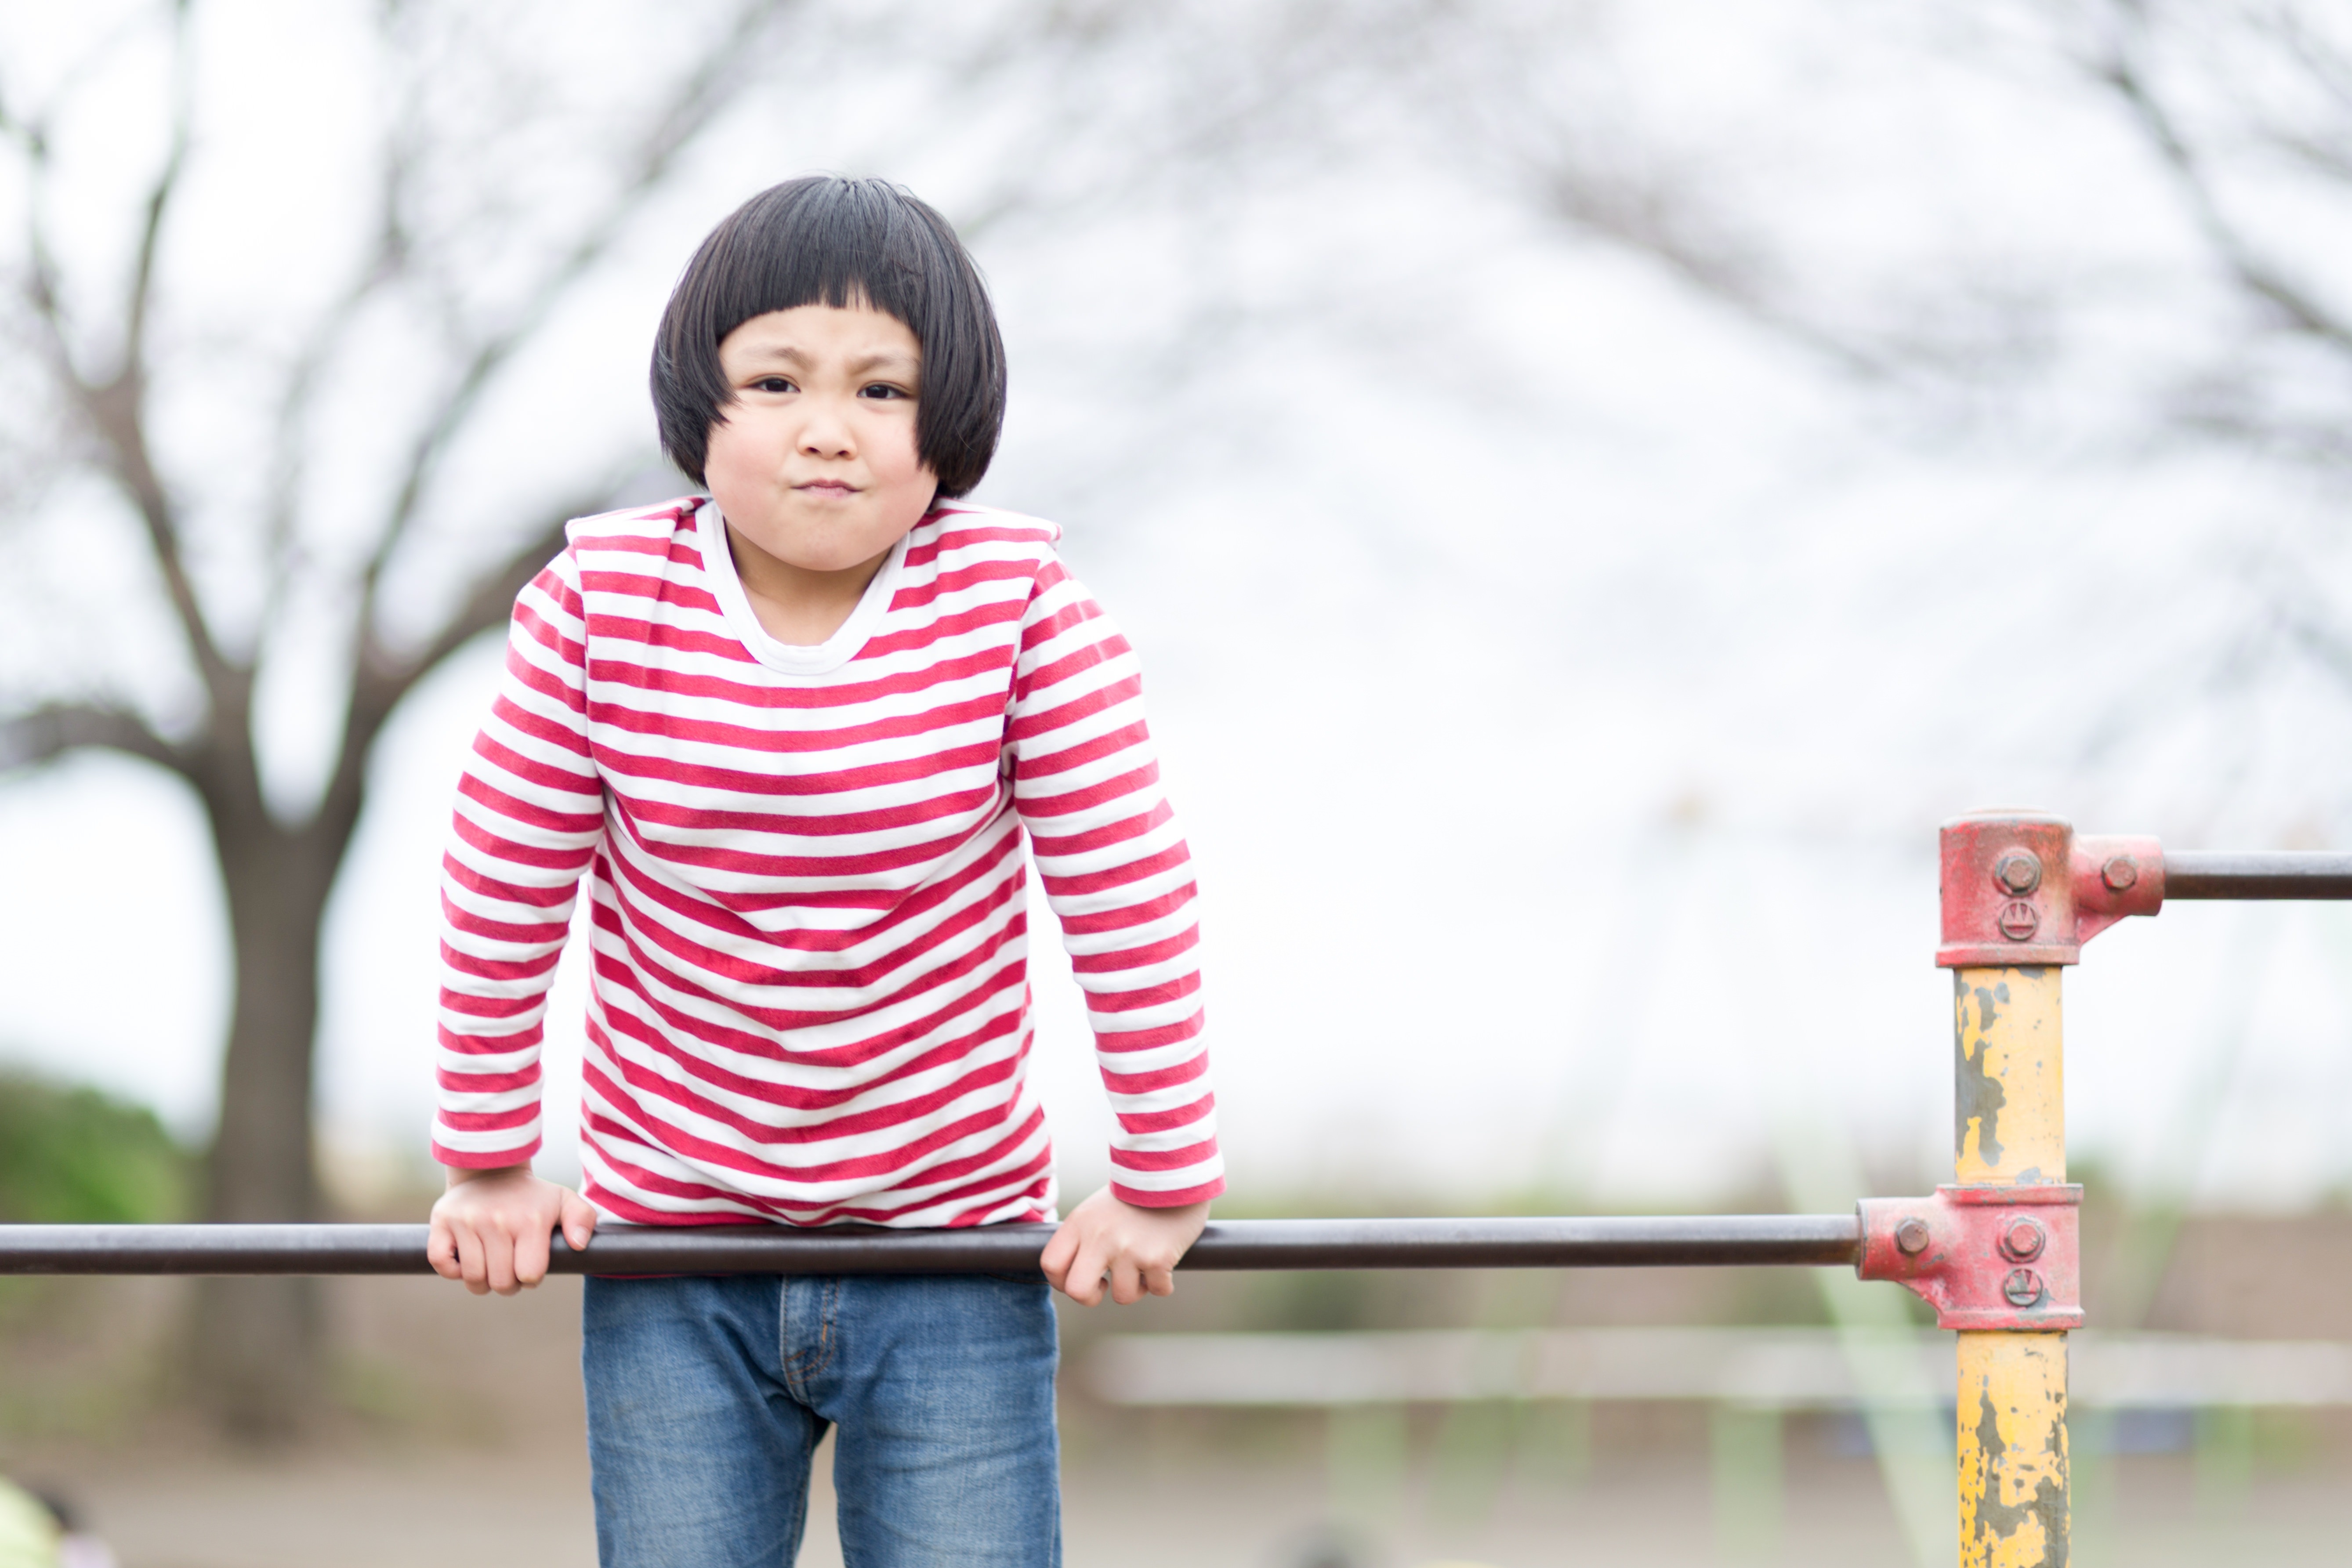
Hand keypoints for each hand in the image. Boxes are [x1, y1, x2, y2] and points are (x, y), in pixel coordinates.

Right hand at [427, 1165, 596, 1295]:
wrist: (491, 1169)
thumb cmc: (531, 1196)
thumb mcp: (563, 1200)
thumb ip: (582, 1219)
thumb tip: (578, 1245)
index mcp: (529, 1221)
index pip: (529, 1275)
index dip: (530, 1277)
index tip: (529, 1265)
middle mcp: (497, 1220)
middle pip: (501, 1283)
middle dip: (508, 1283)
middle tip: (509, 1266)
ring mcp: (466, 1221)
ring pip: (472, 1278)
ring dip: (482, 1281)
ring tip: (491, 1264)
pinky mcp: (441, 1222)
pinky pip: (442, 1264)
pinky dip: (452, 1270)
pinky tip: (466, 1259)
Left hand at [1040, 1186, 1209, 1305]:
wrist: (1175, 1173)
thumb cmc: (1136, 1194)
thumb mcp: (1096, 1209)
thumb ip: (1083, 1237)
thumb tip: (1075, 1271)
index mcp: (1080, 1223)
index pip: (1051, 1264)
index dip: (1062, 1281)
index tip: (1082, 1277)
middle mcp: (1099, 1237)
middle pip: (1077, 1290)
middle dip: (1091, 1298)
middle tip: (1106, 1286)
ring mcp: (1128, 1249)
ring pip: (1122, 1296)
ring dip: (1136, 1287)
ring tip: (1143, 1266)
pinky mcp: (1157, 1258)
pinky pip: (1158, 1289)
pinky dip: (1163, 1283)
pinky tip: (1165, 1262)